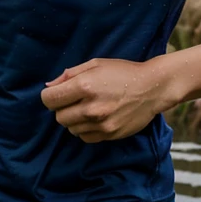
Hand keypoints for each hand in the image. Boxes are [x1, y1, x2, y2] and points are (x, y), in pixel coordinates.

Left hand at [40, 56, 173, 143]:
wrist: (151, 88)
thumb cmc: (122, 72)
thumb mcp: (95, 64)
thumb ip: (70, 74)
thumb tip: (49, 86)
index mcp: (84, 86)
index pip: (49, 99)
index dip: (49, 96)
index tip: (55, 94)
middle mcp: (90, 108)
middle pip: (58, 117)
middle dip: (61, 108)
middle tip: (74, 99)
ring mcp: (100, 124)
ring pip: (70, 129)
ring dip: (74, 119)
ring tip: (87, 107)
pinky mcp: (109, 135)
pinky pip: (84, 137)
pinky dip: (85, 129)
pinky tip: (95, 117)